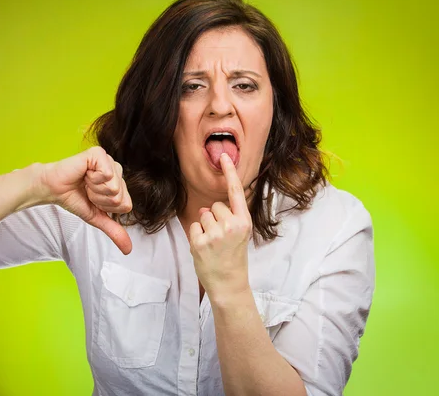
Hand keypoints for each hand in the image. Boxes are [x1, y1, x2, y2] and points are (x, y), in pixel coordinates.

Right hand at [35, 146, 132, 253]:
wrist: (53, 189)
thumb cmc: (74, 199)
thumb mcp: (97, 217)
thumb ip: (114, 231)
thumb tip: (128, 250)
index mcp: (119, 183)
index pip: (126, 205)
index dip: (107, 207)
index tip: (93, 200)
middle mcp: (116, 170)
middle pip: (120, 197)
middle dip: (100, 199)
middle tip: (87, 190)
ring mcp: (109, 160)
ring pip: (115, 187)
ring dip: (95, 190)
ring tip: (85, 182)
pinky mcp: (99, 153)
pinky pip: (107, 174)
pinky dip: (92, 179)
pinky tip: (84, 174)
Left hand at [189, 153, 251, 300]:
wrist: (229, 284)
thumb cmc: (234, 258)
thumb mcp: (239, 235)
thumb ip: (227, 218)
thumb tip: (207, 209)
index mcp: (244, 222)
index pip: (236, 192)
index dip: (230, 172)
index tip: (224, 155)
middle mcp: (231, 225)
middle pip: (215, 206)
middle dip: (215, 218)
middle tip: (222, 238)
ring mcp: (215, 234)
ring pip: (203, 215)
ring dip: (205, 227)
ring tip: (214, 244)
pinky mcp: (200, 242)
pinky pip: (194, 226)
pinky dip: (196, 235)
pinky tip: (205, 249)